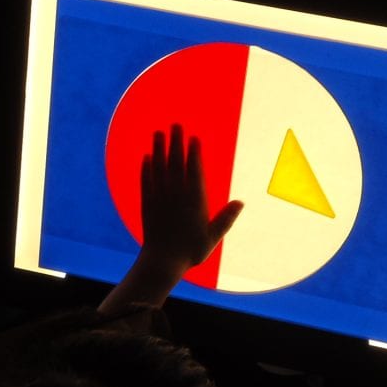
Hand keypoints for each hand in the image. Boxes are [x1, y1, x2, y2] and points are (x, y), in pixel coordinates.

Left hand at [98, 125, 242, 315]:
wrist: (162, 262)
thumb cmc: (191, 251)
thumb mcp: (213, 237)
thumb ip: (226, 219)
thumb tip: (241, 202)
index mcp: (194, 201)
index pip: (194, 171)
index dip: (194, 153)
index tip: (194, 137)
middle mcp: (176, 195)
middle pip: (175, 163)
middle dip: (175, 142)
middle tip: (175, 124)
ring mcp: (159, 198)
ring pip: (158, 168)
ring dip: (158, 149)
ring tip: (157, 133)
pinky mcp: (146, 204)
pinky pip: (145, 181)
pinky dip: (145, 168)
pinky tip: (146, 157)